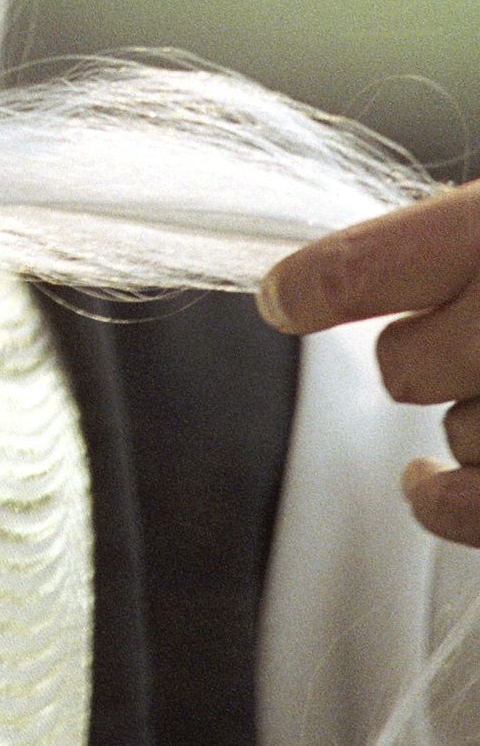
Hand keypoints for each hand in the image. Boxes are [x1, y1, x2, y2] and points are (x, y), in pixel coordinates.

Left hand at [261, 185, 479, 544]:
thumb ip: (459, 235)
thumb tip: (366, 264)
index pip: (360, 270)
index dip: (307, 291)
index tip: (285, 298)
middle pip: (400, 368)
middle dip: (422, 355)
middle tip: (472, 332)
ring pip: (454, 433)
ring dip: (476, 416)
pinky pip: (471, 509)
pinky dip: (445, 503)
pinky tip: (429, 481)